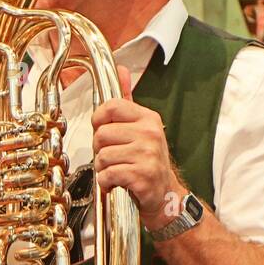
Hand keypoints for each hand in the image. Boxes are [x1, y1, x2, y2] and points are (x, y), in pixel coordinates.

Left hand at [90, 64, 181, 228]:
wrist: (165, 195)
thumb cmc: (147, 161)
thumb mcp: (141, 128)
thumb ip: (127, 101)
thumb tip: (122, 69)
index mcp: (147, 118)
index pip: (111, 106)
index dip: (98, 120)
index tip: (102, 130)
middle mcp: (150, 133)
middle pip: (101, 134)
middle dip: (100, 149)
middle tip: (113, 157)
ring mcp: (147, 154)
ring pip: (102, 156)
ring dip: (103, 168)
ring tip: (117, 170)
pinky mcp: (142, 175)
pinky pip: (108, 174)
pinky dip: (106, 182)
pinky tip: (117, 183)